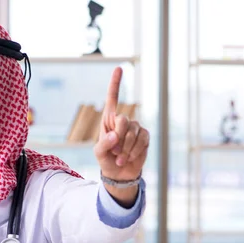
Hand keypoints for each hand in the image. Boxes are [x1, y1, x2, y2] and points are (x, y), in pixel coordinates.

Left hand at [94, 67, 149, 206]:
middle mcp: (123, 121)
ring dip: (126, 149)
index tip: (119, 67)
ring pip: (133, 133)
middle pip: (123, 120)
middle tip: (114, 151)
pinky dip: (135, 151)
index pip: (112, 98)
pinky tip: (130, 158)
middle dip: (118, 138)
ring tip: (120, 158)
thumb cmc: (106, 160)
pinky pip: (142, 140)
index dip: (115, 83)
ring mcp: (135, 128)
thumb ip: (104, 144)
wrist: (120, 173)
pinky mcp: (144, 137)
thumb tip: (114, 136)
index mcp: (109, 120)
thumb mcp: (99, 154)